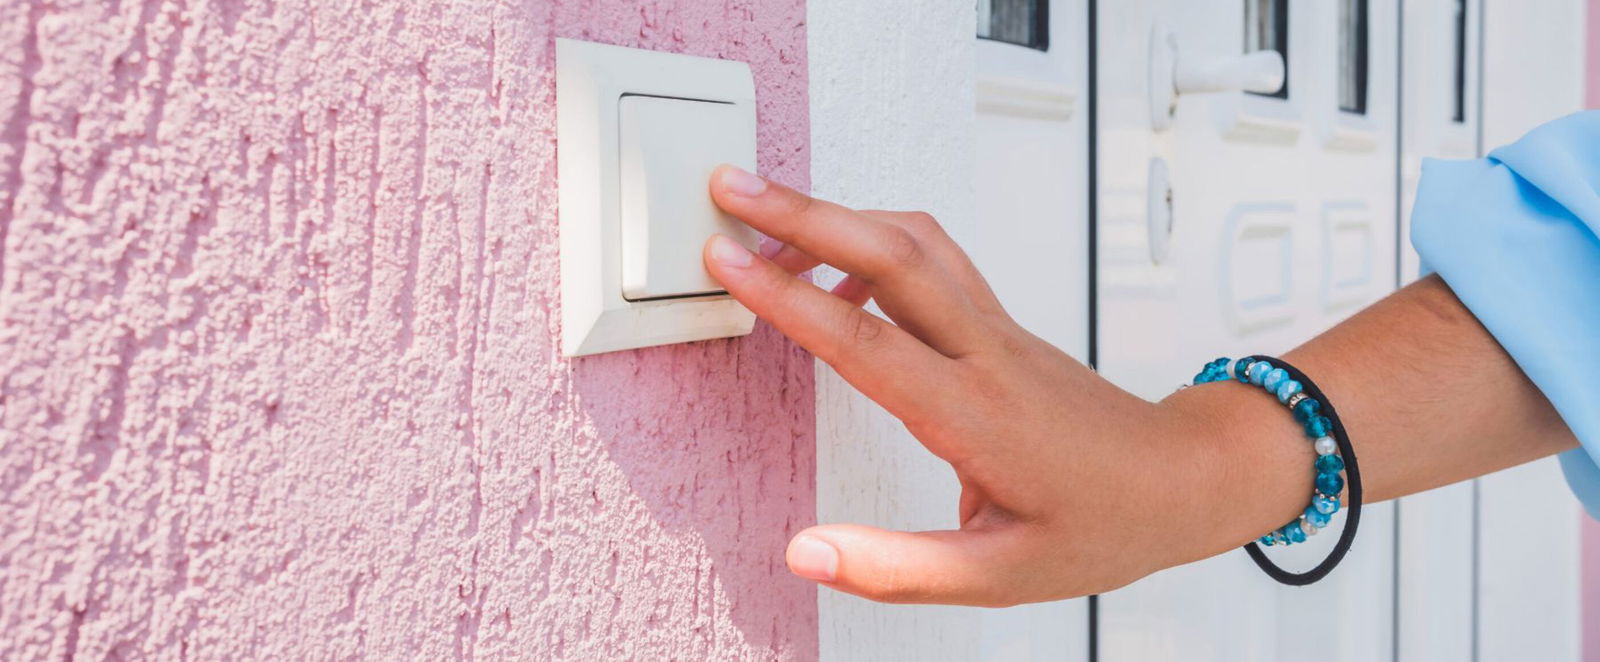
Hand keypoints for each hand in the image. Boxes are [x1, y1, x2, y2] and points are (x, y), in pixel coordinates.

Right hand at [700, 165, 1242, 605]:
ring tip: (768, 223)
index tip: (727, 261)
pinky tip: (841, 276)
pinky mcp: (1001, 322)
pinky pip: (934, 259)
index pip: (866, 342)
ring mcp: (997, 328)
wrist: (1181, 479)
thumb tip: (807, 554)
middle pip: (892, 255)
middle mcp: (987, 354)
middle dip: (803, 213)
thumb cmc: (1103, 525)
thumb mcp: (1001, 576)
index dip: (788, 298)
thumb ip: (897, 569)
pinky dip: (875, 241)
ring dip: (839, 217)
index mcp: (977, 416)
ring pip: (916, 243)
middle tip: (732, 190)